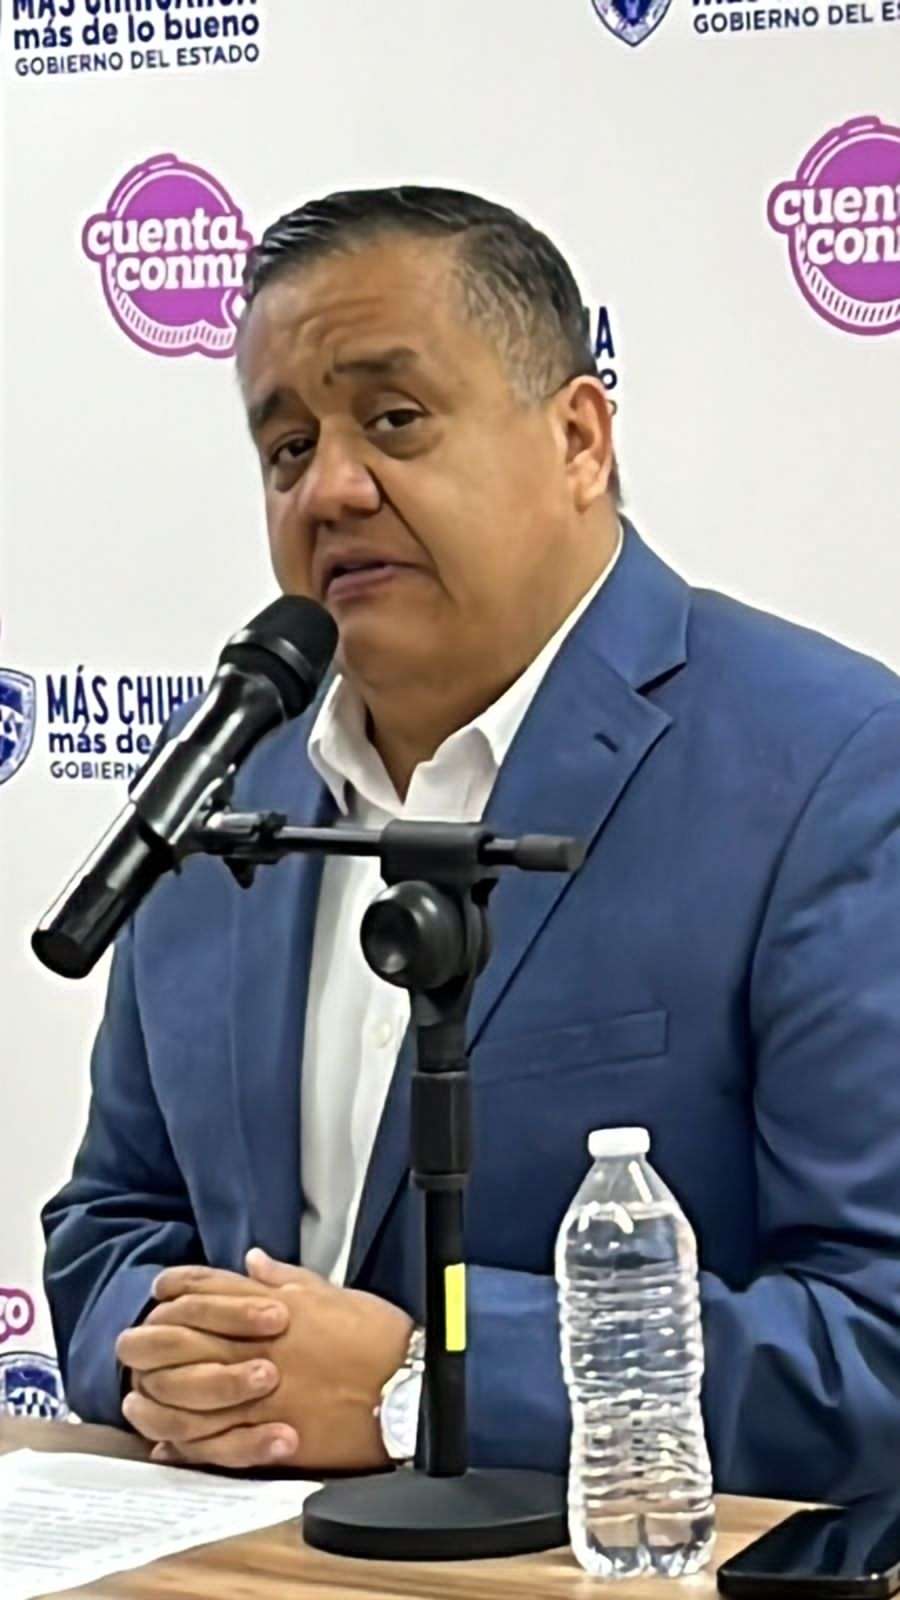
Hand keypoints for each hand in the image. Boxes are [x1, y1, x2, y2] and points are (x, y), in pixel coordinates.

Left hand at [121, 1252, 413, 1473]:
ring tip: (136, 1398)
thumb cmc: (379, 1340)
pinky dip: (185, 1444)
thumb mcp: (334, 1294)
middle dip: (149, 1338)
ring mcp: (260, 1392)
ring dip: (156, 1394)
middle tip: (129, 1343)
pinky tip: (167, 1445)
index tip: (160, 1292)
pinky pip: (213, 1441)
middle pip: (184, 1337)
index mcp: (274, 1307)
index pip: (209, 1288)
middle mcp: (258, 1346)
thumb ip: (286, 1277)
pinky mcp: (268, 1433)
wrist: (409, 1390)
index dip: (177, 1287)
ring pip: (188, 1393)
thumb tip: (253, 1260)